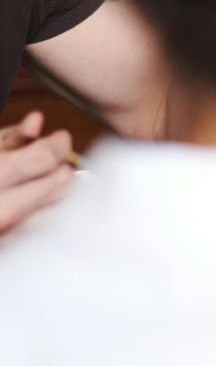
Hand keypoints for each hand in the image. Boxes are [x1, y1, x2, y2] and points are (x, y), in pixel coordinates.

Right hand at [0, 111, 76, 234]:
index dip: (57, 143)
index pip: (45, 156)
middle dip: (60, 167)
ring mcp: (10, 230)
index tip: (59, 138)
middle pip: (61, 181)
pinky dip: (47, 215)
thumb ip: (12, 136)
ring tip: (39, 185)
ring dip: (58, 193)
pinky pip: (48, 229)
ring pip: (61, 206)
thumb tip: (36, 121)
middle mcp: (2, 208)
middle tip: (51, 163)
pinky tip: (33, 207)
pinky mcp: (14, 245)